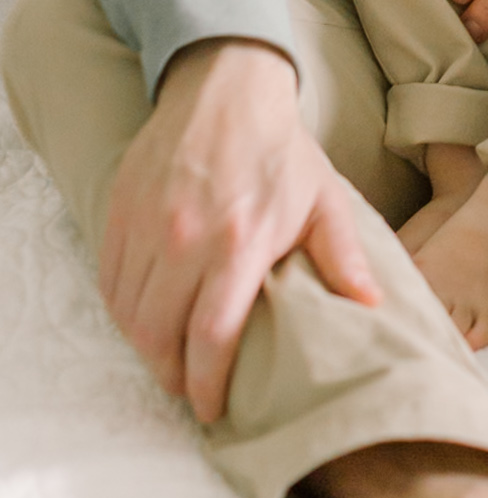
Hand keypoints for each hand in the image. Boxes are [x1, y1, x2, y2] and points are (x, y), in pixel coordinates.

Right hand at [99, 38, 379, 424]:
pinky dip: (122, 311)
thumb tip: (370, 305)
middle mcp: (185, 240)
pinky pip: (108, 281)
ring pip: (129, 315)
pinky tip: (144, 319)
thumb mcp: (324, 199)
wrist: (226, 88)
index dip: (207, 385)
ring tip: (168, 359)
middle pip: (160, 338)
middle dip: (172, 377)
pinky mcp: (119, 211)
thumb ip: (342, 256)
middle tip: (188, 390)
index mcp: (240, 243)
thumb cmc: (280, 150)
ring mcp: (147, 226)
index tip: (211, 409)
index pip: (211, 337)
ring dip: (145, 348)